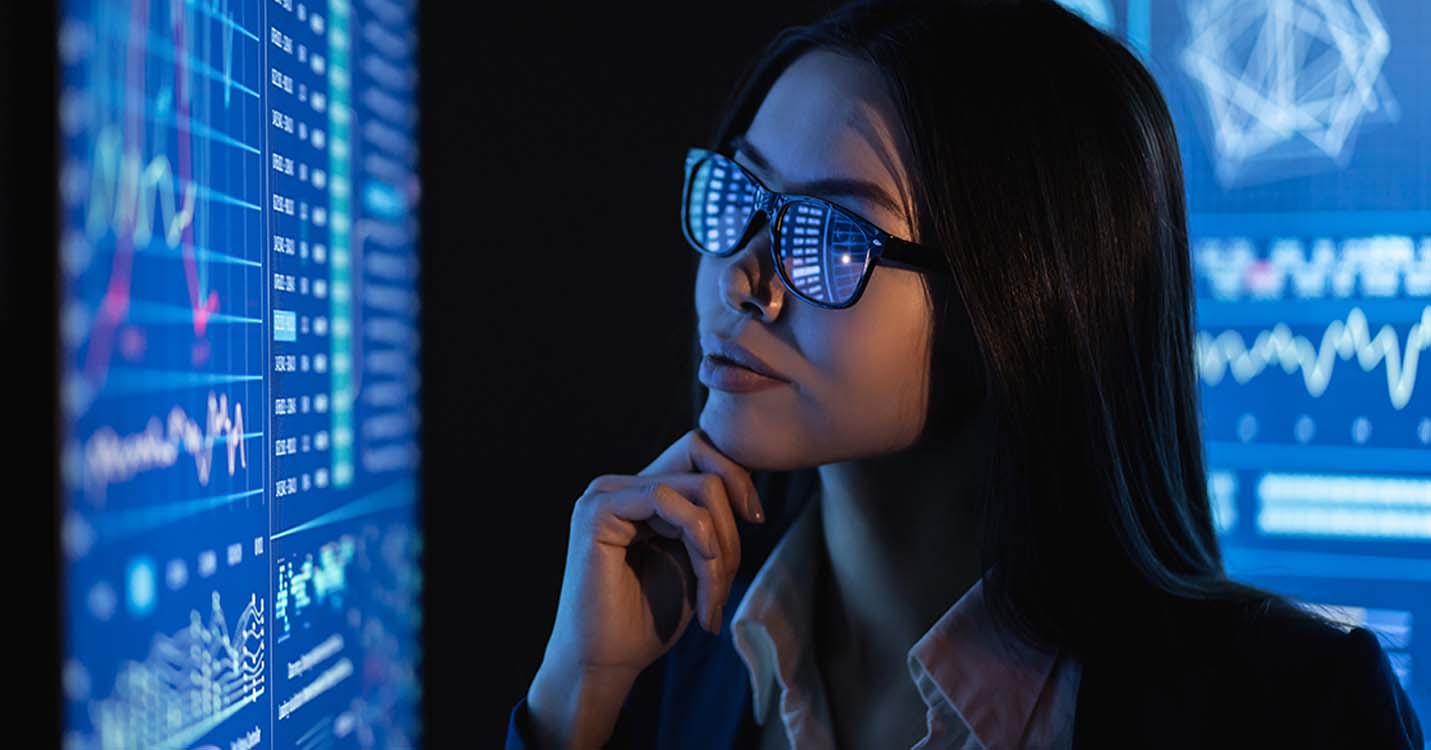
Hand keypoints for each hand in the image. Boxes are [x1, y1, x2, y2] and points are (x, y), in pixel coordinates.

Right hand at [525, 428, 764, 747]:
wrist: (606, 663)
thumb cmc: (648, 620)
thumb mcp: (695, 560)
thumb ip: (712, 521)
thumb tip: (746, 482)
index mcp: (641, 494)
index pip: (700, 453)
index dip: (737, 478)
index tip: (757, 518)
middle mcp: (622, 486)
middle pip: (706, 469)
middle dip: (732, 528)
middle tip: (724, 583)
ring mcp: (606, 494)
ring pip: (698, 487)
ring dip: (720, 547)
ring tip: (712, 598)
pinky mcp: (598, 510)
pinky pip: (666, 498)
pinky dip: (699, 538)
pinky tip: (702, 575)